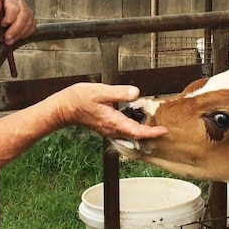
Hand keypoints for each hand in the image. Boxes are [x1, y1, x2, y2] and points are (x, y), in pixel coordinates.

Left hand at [0, 0, 35, 45]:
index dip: (10, 19)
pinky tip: (15, 37)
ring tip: (9, 39)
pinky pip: (32, 27)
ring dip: (19, 34)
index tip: (3, 25)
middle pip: (24, 15)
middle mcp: (18, 1)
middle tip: (7, 37)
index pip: (15, 7)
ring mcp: (25, 10)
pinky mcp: (29, 19)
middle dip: (15, 29)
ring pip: (29, 22)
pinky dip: (24, 35)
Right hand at [51, 83, 168, 140]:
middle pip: (135, 136)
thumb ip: (119, 92)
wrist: (64, 108)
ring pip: (129, 135)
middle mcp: (112, 129)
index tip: (164, 131)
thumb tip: (136, 93)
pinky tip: (136, 122)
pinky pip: (123, 132)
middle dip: (150, 135)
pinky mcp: (106, 126)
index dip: (152, 133)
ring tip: (154, 127)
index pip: (137, 131)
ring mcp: (108, 129)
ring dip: (142, 133)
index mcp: (113, 121)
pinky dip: (133, 130)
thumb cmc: (79, 99)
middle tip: (163, 130)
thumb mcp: (100, 91)